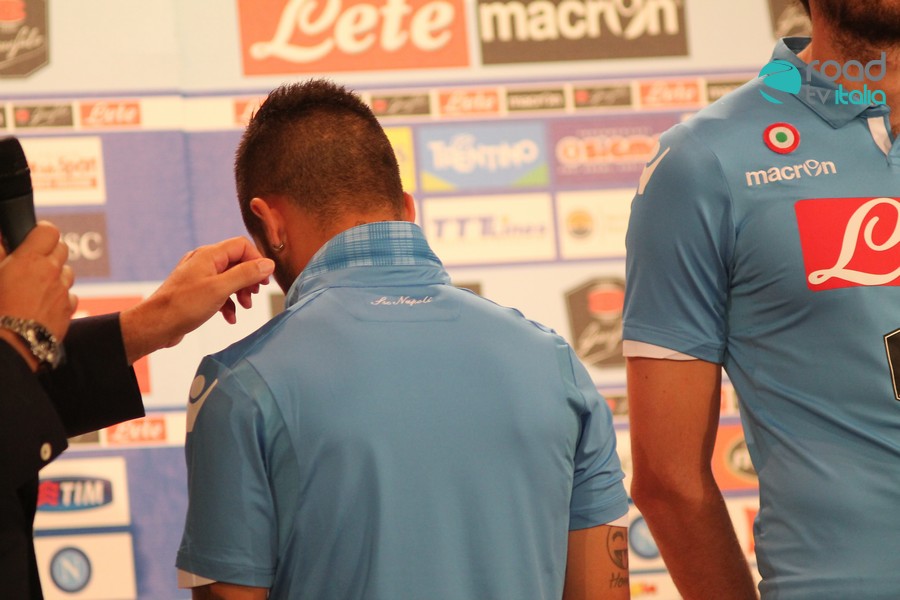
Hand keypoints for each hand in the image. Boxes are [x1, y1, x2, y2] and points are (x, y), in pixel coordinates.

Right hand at [0, 222, 75, 339]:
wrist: (9, 347)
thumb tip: (2, 239)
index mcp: (29, 260)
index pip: (49, 231)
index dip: (41, 232)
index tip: (32, 238)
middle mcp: (51, 272)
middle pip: (62, 249)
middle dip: (49, 252)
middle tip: (32, 262)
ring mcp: (63, 291)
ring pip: (67, 272)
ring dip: (56, 274)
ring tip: (36, 286)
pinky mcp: (69, 309)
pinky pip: (70, 295)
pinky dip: (61, 296)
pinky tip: (44, 304)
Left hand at [120, 237, 274, 363]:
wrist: (154, 325)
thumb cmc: (183, 306)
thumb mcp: (220, 289)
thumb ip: (246, 274)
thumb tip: (268, 264)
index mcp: (208, 255)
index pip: (241, 246)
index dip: (256, 260)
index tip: (265, 280)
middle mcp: (203, 262)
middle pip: (236, 262)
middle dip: (249, 279)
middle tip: (255, 295)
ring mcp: (198, 277)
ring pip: (229, 279)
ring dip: (240, 292)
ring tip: (245, 307)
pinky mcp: (195, 293)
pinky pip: (218, 292)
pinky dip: (228, 303)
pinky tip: (230, 317)